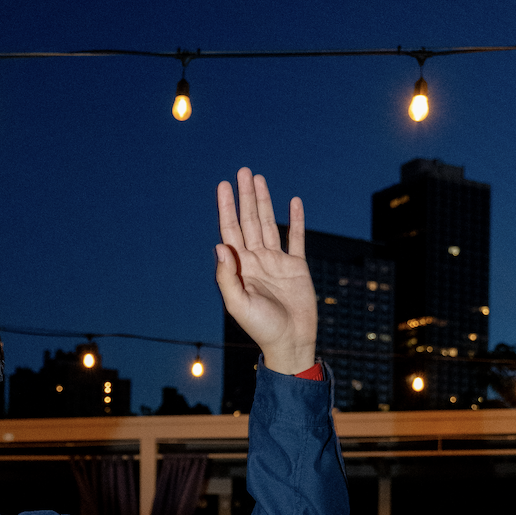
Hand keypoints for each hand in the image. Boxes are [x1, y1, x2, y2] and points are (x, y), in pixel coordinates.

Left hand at [215, 168, 316, 375]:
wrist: (291, 342)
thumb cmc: (261, 328)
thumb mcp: (238, 304)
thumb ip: (227, 276)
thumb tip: (219, 245)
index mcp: (240, 268)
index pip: (230, 231)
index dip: (227, 208)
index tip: (224, 186)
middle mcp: (256, 260)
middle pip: (249, 221)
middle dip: (245, 197)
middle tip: (243, 172)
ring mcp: (276, 262)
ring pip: (269, 224)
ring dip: (264, 201)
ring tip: (259, 179)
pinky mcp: (297, 267)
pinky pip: (295, 238)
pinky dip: (295, 220)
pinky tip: (292, 202)